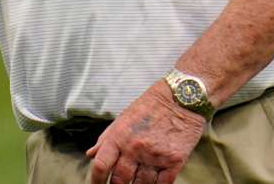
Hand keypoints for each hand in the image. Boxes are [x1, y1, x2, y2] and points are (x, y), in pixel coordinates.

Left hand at [86, 81, 204, 183]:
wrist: (182, 97)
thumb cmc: (151, 106)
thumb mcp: (124, 117)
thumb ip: (107, 138)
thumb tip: (91, 154)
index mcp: (120, 136)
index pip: (101, 165)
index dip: (96, 180)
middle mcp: (136, 147)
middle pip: (120, 180)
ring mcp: (155, 155)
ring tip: (137, 181)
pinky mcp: (175, 161)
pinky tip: (154, 183)